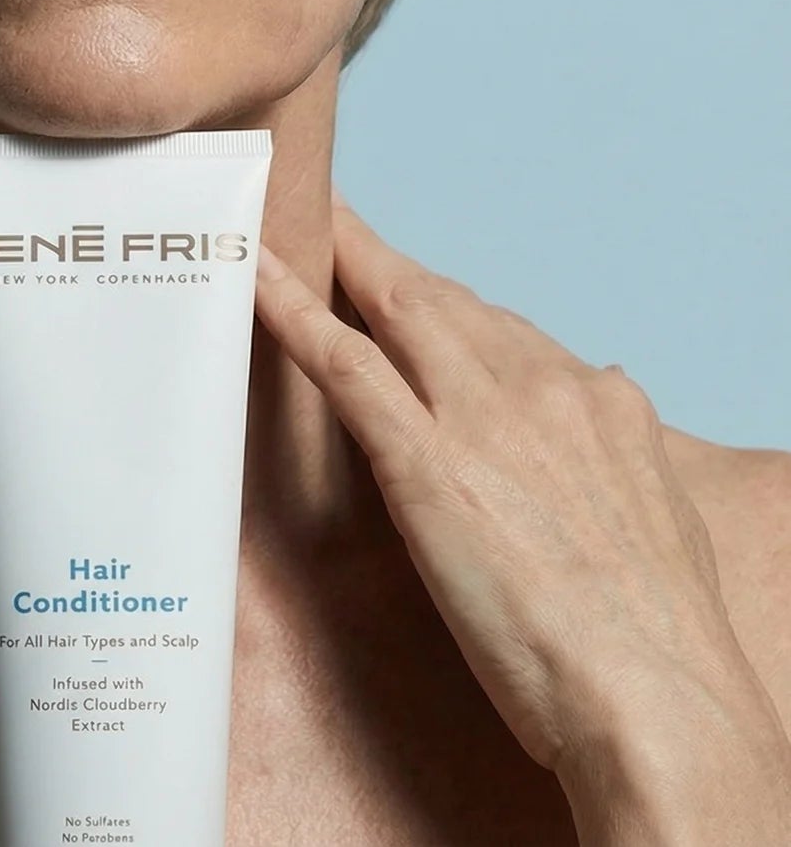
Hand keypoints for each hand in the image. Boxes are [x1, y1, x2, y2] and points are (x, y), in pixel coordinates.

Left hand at [252, 189, 763, 781]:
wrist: (662, 705)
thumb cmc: (664, 645)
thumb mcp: (660, 527)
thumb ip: (615, 472)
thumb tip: (602, 452)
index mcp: (602, 403)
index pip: (506, 332)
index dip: (449, 306)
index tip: (415, 285)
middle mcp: (543, 387)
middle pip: (442, 299)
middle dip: (383, 259)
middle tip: (332, 216)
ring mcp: (480, 417)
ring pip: (392, 307)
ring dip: (338, 257)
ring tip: (292, 218)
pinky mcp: (426, 462)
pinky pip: (343, 364)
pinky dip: (293, 308)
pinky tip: (256, 270)